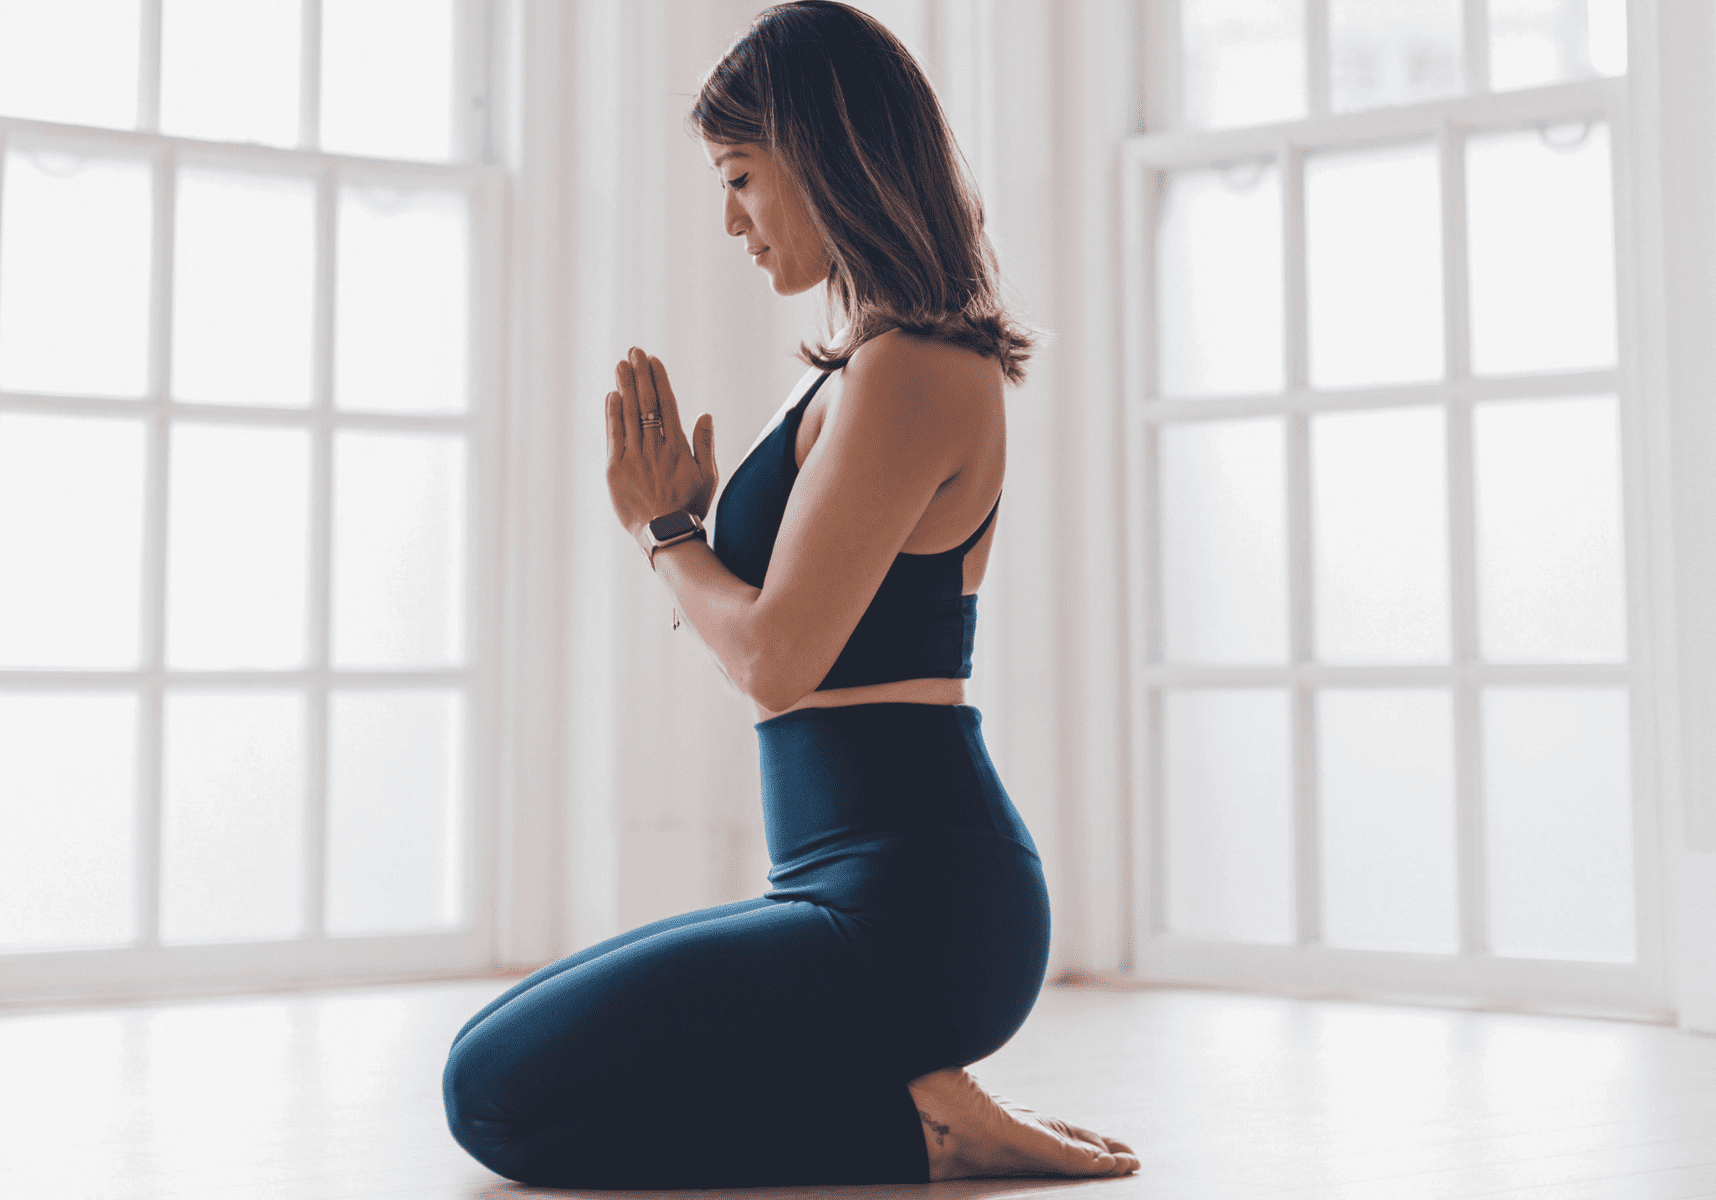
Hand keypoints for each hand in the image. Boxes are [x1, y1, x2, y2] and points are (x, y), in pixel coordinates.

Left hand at [604, 347, 717, 549]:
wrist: (665, 535)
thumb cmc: (689, 507)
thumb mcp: (707, 476)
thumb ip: (705, 444)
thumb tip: (705, 415)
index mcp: (677, 447)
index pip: (666, 404)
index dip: (659, 380)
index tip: (652, 360)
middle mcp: (654, 447)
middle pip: (646, 403)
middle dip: (640, 375)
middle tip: (634, 352)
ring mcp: (633, 457)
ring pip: (628, 414)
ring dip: (625, 387)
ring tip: (621, 365)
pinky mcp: (615, 469)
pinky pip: (613, 436)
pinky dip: (612, 414)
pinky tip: (612, 396)